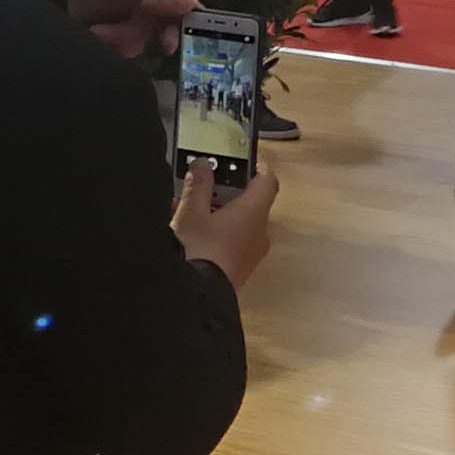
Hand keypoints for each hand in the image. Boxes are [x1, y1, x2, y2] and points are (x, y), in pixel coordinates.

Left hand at [54, 0, 196, 60]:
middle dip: (152, 28)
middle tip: (162, 44)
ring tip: (105, 32)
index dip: (184, 6)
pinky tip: (102, 37)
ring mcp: (126, 3)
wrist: (48, 3)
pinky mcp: (115, 20)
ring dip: (127, 36)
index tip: (192, 25)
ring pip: (145, 29)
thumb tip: (189, 0)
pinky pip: (129, 37)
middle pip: (163, 12)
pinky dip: (117, 41)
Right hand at [171, 161, 276, 289]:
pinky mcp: (239, 267)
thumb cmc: (200, 254)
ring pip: (238, 221)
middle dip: (225, 190)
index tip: (242, 156)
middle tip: (204, 181)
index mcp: (254, 213)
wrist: (199, 299)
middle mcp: (259, 232)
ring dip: (217, 210)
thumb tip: (202, 165)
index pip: (267, 179)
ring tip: (188, 207)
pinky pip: (232, 239)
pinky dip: (215, 229)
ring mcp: (251, 252)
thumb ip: (197, 184)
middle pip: (250, 200)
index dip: (256, 165)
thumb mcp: (191, 212)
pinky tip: (188, 231)